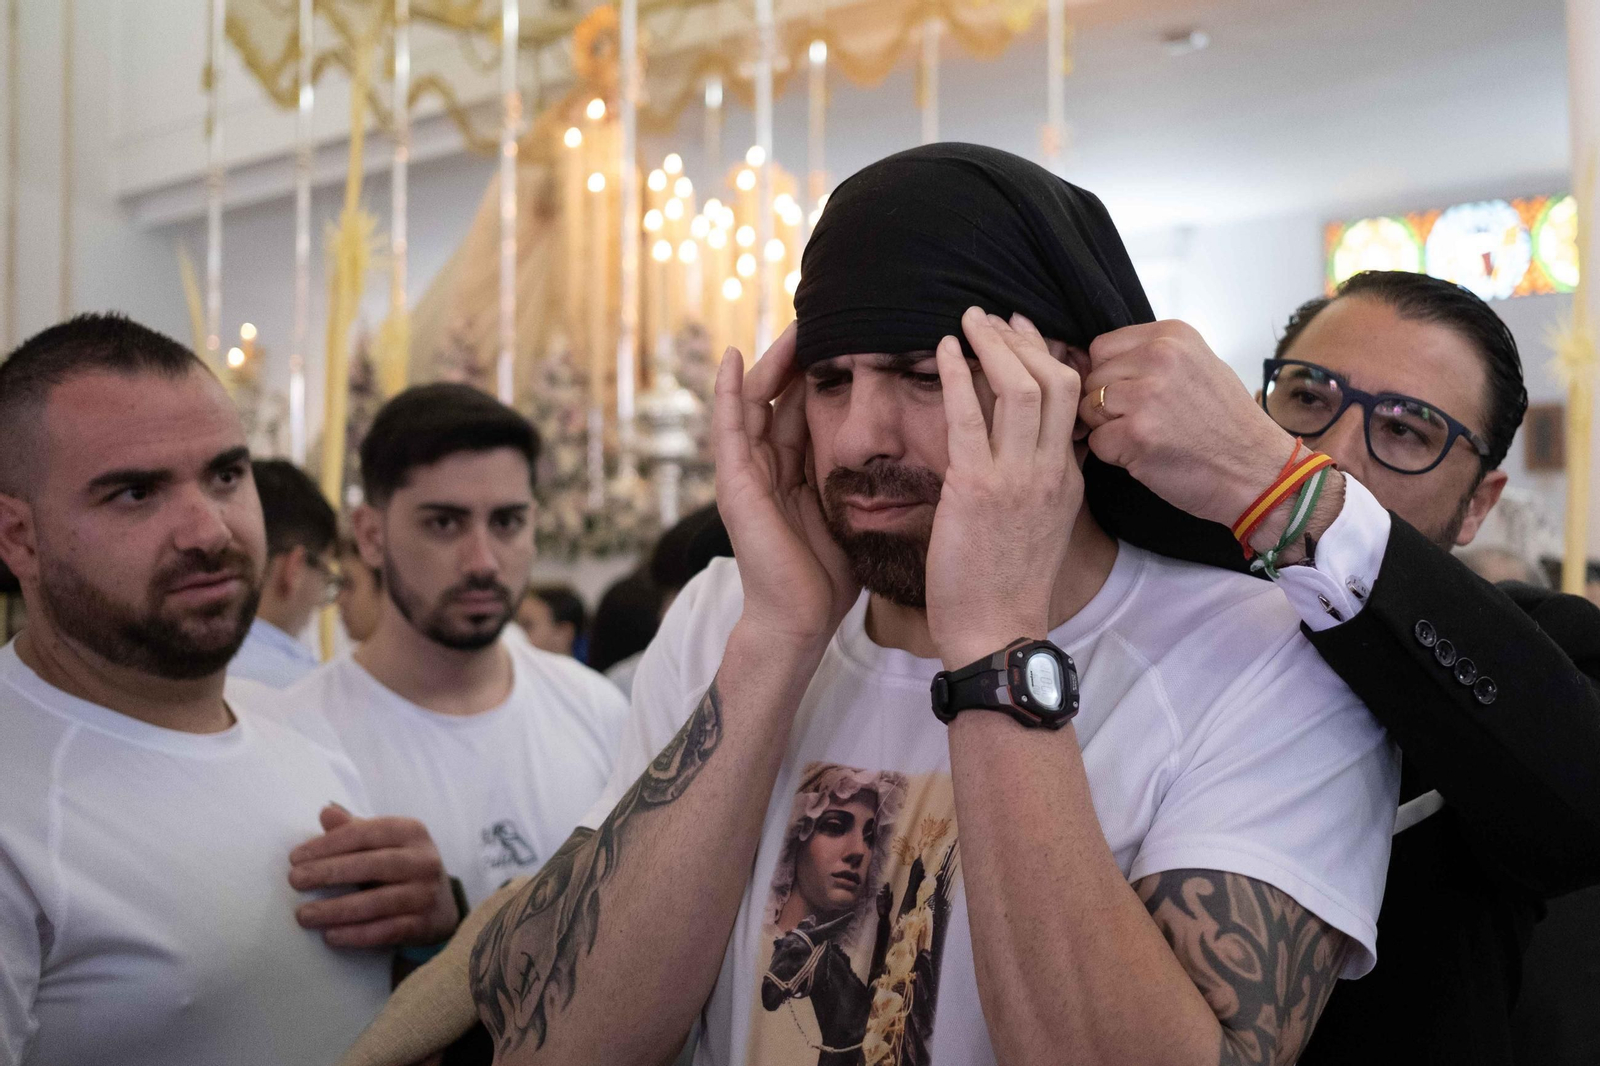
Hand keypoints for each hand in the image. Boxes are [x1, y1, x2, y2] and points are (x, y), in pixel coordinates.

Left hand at [288, 804, 458, 948]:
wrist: (442, 907)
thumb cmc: (402, 867)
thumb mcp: (385, 843)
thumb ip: (356, 829)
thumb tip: (326, 812)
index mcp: (411, 832)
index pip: (367, 833)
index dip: (330, 844)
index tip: (295, 857)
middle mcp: (424, 860)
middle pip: (372, 865)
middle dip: (330, 872)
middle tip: (295, 881)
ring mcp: (426, 894)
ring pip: (377, 902)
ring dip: (337, 909)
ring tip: (304, 915)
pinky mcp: (424, 924)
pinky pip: (386, 931)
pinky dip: (356, 935)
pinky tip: (330, 936)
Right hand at [714, 322, 857, 644]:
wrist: (801, 621)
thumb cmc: (828, 579)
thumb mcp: (854, 516)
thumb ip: (866, 484)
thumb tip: (911, 460)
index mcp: (794, 473)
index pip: (803, 409)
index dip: (819, 374)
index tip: (847, 339)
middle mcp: (767, 467)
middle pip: (778, 396)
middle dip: (796, 358)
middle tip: (820, 318)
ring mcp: (746, 474)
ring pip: (752, 402)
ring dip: (769, 362)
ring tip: (789, 326)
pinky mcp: (736, 485)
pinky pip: (728, 429)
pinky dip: (727, 393)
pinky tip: (734, 359)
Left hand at [925, 308, 1083, 668]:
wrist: (998, 631)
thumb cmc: (1008, 585)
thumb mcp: (1044, 525)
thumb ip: (1042, 481)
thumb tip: (1032, 448)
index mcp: (1069, 478)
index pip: (1071, 400)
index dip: (1048, 357)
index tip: (1025, 333)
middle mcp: (1052, 470)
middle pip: (1056, 381)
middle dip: (1024, 339)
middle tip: (994, 316)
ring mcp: (1019, 477)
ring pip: (1021, 388)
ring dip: (993, 345)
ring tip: (969, 319)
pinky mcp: (978, 488)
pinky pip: (970, 416)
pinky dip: (958, 376)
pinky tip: (945, 350)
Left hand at [1077, 321, 1298, 532]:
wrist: (1259, 472)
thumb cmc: (1227, 425)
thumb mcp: (1198, 366)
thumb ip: (1150, 357)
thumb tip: (1098, 362)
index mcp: (1172, 335)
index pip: (1102, 348)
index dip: (1109, 377)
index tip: (1133, 396)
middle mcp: (1158, 357)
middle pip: (1092, 378)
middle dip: (1106, 405)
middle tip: (1145, 422)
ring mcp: (1146, 394)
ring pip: (1089, 409)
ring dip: (1109, 429)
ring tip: (1148, 438)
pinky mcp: (1136, 433)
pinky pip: (1096, 442)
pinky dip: (1114, 455)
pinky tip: (1148, 456)